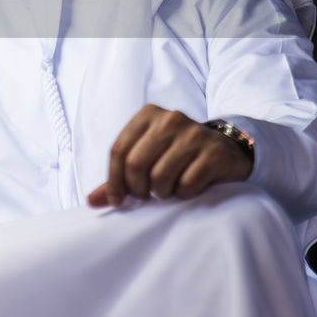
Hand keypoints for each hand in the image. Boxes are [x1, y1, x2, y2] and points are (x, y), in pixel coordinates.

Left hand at [87, 104, 253, 206]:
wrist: (226, 149)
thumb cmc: (177, 154)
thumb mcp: (146, 156)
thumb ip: (119, 176)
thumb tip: (91, 201)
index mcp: (148, 114)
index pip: (118, 150)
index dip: (113, 181)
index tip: (118, 200)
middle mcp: (170, 119)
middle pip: (135, 164)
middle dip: (137, 189)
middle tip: (146, 195)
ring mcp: (194, 134)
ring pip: (160, 177)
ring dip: (161, 193)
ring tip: (167, 190)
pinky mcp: (213, 153)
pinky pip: (186, 185)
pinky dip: (183, 194)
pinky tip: (187, 188)